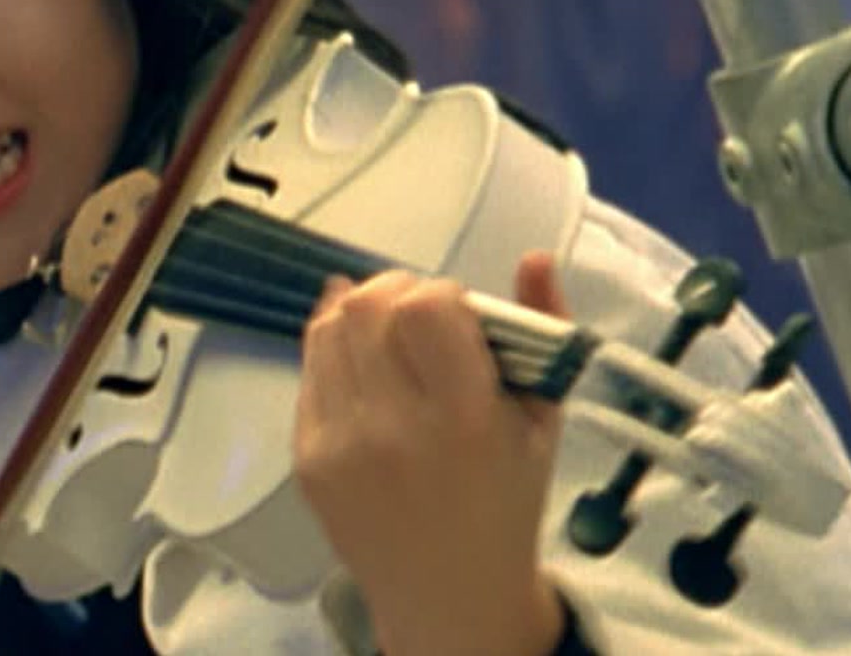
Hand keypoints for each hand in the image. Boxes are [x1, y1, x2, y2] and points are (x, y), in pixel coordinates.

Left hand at [294, 252, 568, 655]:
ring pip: (327, 328)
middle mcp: (394, 430)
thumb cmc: (506, 499)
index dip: (439, 294)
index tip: (457, 315)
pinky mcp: (305, 457)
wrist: (449, 593)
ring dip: (360, 315)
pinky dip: (336, 354)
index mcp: (465, 419)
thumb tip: (534, 256)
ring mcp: (340, 445)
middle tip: (420, 317)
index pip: (425, 308)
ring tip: (391, 339)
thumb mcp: (542, 421)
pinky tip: (365, 370)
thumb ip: (544, 331)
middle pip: (367, 307)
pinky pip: (308, 370)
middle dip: (396, 292)